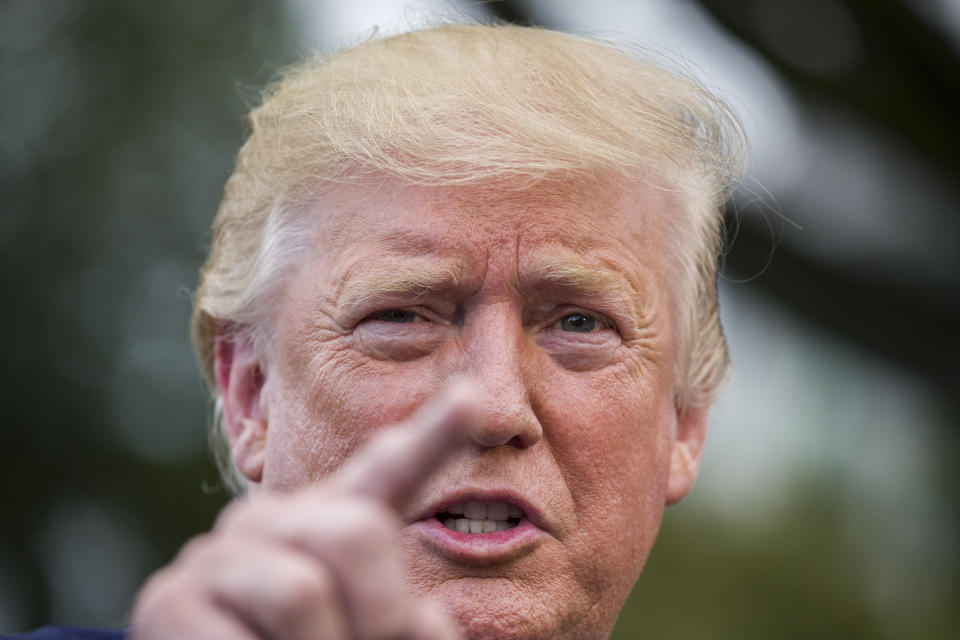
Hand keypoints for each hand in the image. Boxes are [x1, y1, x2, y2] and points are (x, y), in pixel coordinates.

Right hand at [128, 381, 478, 639]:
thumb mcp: (366, 635)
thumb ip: (403, 624)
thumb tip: (429, 622)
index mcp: (331, 526)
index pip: (387, 472)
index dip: (432, 437)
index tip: (472, 397)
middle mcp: (275, 523)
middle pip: (358, 531)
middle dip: (377, 611)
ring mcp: (218, 554)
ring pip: (301, 591)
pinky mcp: (170, 598)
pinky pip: (249, 631)